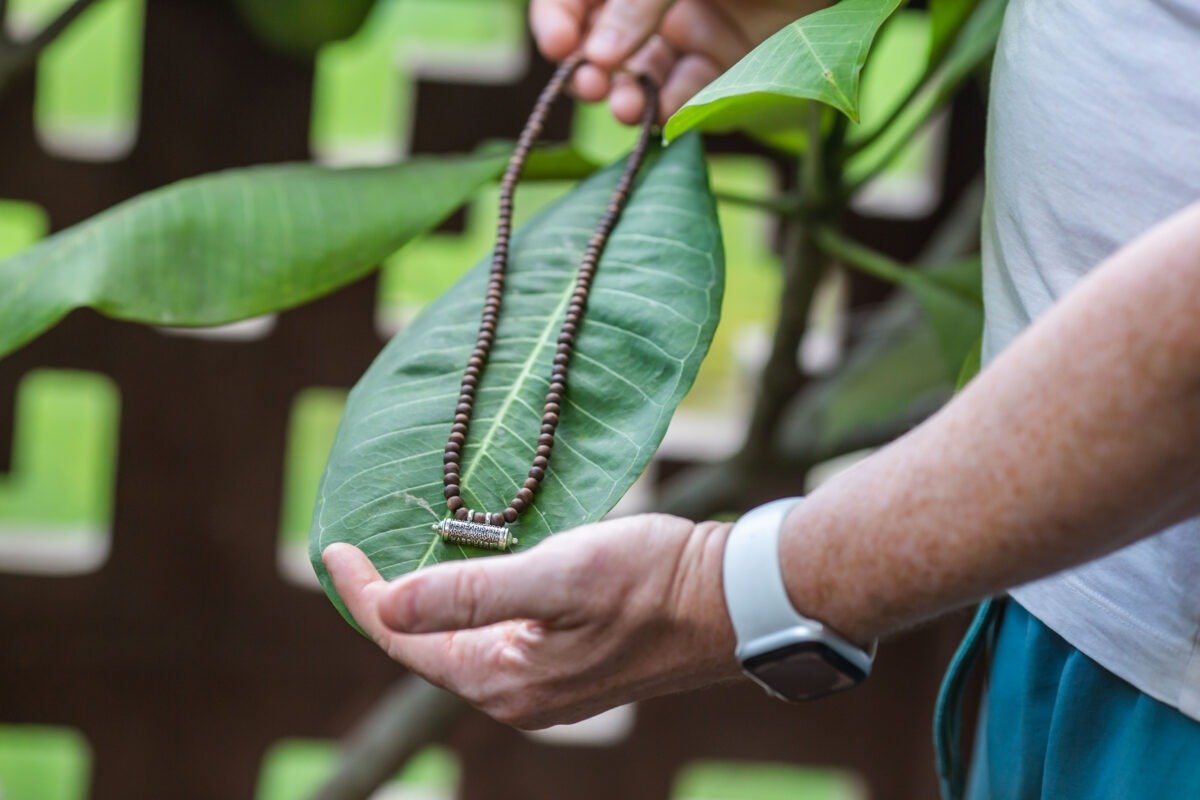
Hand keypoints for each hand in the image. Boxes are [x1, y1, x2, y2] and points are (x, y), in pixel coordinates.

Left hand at [322, 514, 739, 728]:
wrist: (732, 596)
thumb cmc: (650, 581)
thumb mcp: (555, 577)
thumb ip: (469, 594)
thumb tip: (387, 604)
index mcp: (506, 681)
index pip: (407, 641)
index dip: (366, 595)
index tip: (335, 548)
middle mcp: (521, 693)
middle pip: (430, 649)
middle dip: (389, 605)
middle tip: (357, 555)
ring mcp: (549, 682)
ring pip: (464, 644)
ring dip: (429, 605)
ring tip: (400, 564)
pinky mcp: (574, 661)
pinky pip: (498, 637)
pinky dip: (470, 606)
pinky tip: (469, 578)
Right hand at [530, 0, 827, 122]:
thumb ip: (642, 2)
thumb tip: (597, 56)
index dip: (558, 20)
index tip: (559, 47)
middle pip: (603, 39)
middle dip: (591, 66)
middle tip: (592, 89)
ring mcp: (697, 30)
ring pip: (644, 73)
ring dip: (627, 95)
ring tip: (626, 110)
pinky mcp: (733, 68)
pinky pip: (692, 96)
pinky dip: (676, 109)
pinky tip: (667, 117)